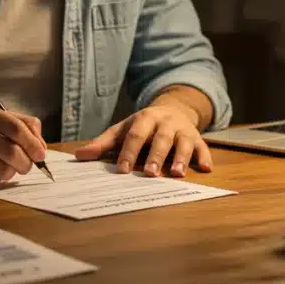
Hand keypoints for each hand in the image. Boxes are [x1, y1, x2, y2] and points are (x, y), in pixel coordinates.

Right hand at [0, 100, 46, 187]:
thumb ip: (16, 123)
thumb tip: (41, 147)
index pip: (16, 127)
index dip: (34, 144)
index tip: (40, 154)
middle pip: (12, 152)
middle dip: (26, 163)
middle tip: (26, 166)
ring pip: (2, 171)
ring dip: (11, 173)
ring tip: (6, 168)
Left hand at [74, 105, 212, 177]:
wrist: (173, 109)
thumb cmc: (143, 126)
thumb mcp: (122, 130)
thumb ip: (103, 144)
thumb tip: (79, 155)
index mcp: (145, 119)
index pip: (136, 135)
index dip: (129, 152)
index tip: (123, 169)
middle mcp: (166, 122)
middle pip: (160, 139)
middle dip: (156, 156)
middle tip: (150, 173)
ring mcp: (183, 130)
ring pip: (183, 142)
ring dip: (181, 158)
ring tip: (177, 174)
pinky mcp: (198, 138)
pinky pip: (202, 147)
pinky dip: (204, 157)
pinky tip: (205, 168)